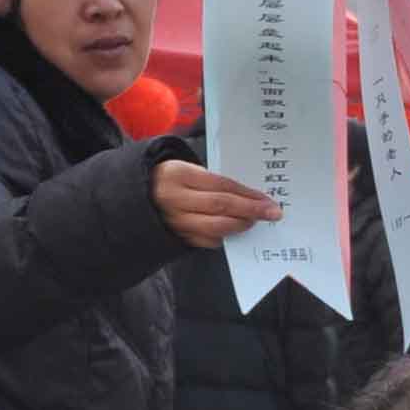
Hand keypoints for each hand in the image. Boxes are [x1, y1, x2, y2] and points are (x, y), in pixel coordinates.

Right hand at [153, 161, 281, 250]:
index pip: (221, 185)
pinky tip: (235, 231)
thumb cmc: (171, 179)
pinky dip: (224, 237)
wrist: (137, 195)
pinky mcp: (176, 236)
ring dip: (239, 226)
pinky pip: (206, 240)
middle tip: (272, 213)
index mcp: (179, 174)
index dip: (247, 194)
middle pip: (220, 207)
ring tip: (254, 222)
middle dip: (250, 211)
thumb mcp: (187, 170)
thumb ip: (213, 181)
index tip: (268, 200)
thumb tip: (248, 196)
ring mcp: (174, 220)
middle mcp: (175, 198)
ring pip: (215, 227)